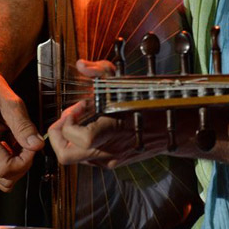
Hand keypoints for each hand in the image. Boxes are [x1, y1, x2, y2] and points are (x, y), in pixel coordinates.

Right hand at [0, 65, 44, 190]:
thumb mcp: (13, 103)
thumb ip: (24, 126)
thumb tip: (37, 145)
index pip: (5, 168)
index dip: (25, 161)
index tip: (33, 144)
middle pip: (4, 179)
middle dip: (23, 164)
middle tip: (29, 142)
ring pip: (1, 180)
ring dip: (17, 165)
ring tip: (20, 142)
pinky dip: (10, 163)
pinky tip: (13, 144)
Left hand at [48, 58, 167, 167]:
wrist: (171, 126)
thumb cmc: (148, 102)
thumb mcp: (124, 79)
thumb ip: (100, 70)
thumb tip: (81, 65)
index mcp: (112, 130)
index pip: (79, 138)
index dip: (69, 123)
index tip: (78, 107)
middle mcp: (108, 149)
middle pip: (66, 156)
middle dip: (58, 136)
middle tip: (66, 119)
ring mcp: (109, 159)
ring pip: (75, 156)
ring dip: (70, 138)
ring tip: (81, 120)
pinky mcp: (111, 163)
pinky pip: (87, 157)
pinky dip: (83, 143)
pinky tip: (93, 127)